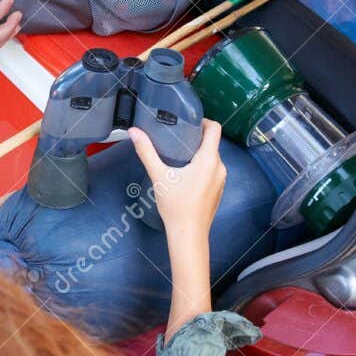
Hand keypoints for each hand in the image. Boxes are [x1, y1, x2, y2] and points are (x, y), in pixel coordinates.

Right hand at [128, 119, 225, 244]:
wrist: (188, 234)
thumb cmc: (175, 204)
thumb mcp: (159, 176)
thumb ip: (146, 151)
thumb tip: (134, 131)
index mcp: (209, 159)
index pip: (215, 128)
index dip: (203, 121)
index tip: (188, 123)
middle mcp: (220, 167)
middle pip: (212, 143)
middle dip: (196, 138)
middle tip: (177, 138)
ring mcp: (221, 180)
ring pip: (212, 158)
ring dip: (199, 154)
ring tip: (179, 156)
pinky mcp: (219, 191)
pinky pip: (213, 171)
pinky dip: (202, 168)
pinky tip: (186, 176)